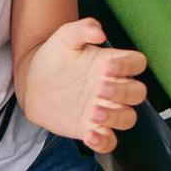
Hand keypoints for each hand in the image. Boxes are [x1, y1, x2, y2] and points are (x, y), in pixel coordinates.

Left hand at [22, 18, 148, 152]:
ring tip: (93, 113)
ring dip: (116, 117)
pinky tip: (89, 136)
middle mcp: (113, 87)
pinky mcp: (92, 129)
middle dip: (123, 92)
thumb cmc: (53, 58)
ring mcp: (104, 109)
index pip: (137, 63)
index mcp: (112, 64)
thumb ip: (82, 29)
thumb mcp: (65, 38)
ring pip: (129, 118)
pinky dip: (104, 142)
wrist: (32, 84)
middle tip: (99, 88)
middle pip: (138, 92)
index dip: (129, 66)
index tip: (107, 67)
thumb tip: (99, 32)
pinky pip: (110, 141)